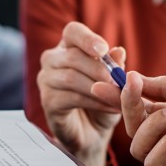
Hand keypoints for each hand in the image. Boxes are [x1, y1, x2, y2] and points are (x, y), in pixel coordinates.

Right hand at [36, 22, 126, 165]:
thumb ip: (115, 67)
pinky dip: (95, 102)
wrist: (93, 133)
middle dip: (99, 70)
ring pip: (71, 77)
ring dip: (99, 88)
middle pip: (72, 56)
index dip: (87, 38)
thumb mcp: (114, 82)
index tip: (103, 50)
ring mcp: (46, 80)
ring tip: (119, 98)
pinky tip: (111, 108)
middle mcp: (52, 60)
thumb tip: (118, 51)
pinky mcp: (47, 101)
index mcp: (68, 47)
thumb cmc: (102, 101)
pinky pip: (71, 98)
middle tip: (120, 82)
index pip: (73, 32)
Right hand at [94, 72, 165, 165]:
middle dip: (130, 106)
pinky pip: (154, 163)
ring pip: (139, 146)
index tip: (103, 84)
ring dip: (154, 124)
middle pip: (134, 129)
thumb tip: (133, 79)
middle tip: (131, 87)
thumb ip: (164, 88)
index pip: (143, 111)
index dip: (122, 98)